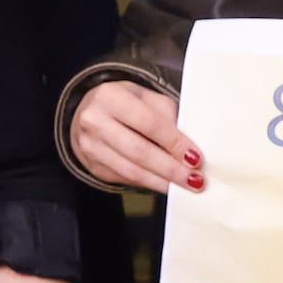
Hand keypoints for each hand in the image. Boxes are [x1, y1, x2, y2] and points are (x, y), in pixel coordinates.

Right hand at [67, 78, 202, 195]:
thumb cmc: (123, 104)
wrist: (87, 113)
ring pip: (132, 172)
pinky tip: (164, 183)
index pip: (149, 123)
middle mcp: (94, 121)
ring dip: (162, 181)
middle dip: (170, 168)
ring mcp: (90, 146)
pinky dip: (150, 184)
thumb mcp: (145, 98)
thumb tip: (189, 147)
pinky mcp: (93, 167)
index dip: (174, 142)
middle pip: (139, 151)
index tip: (195, 157)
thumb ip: (167, 116)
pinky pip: (126, 180)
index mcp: (110, 97)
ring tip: (183, 185)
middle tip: (194, 178)